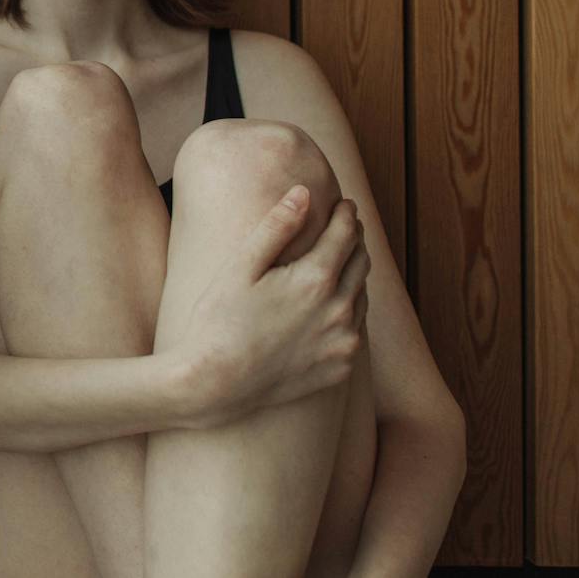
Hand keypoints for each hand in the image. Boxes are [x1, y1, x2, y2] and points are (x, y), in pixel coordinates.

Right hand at [179, 187, 370, 424]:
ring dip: (355, 274)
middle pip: (360, 263)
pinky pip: (355, 330)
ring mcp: (342, 342)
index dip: (345, 215)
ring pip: (362, 296)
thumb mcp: (241, 266)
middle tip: (347, 226)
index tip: (344, 203)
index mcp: (315, 280)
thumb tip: (303, 193)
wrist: (215, 384)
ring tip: (342, 260)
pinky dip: (350, 310)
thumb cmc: (219, 320)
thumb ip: (276, 227)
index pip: (345, 235)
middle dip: (355, 240)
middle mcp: (339, 311)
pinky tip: (335, 304)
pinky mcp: (339, 367)